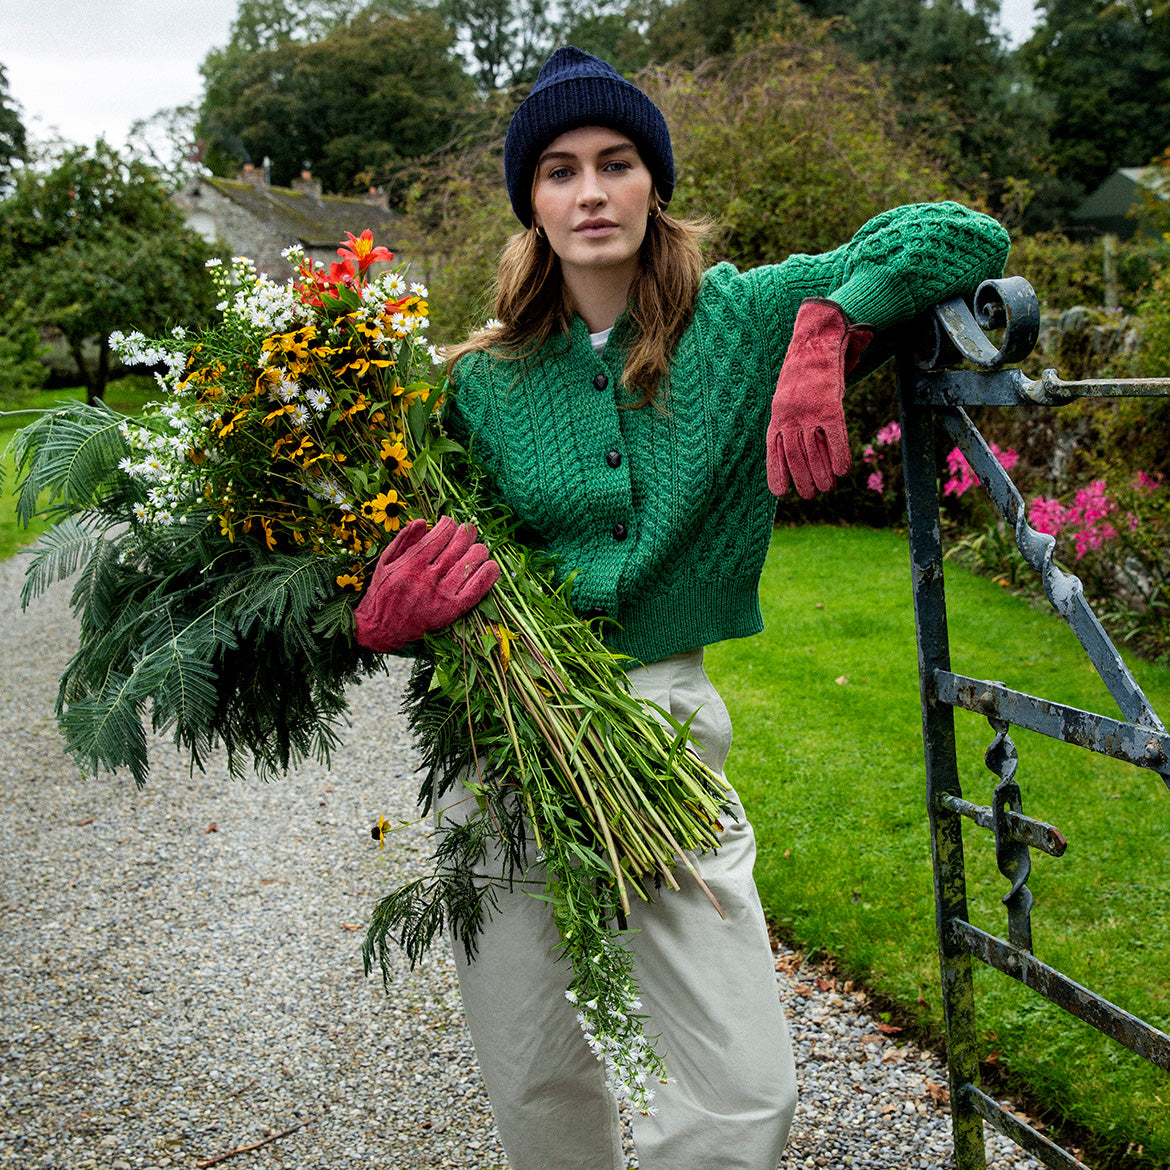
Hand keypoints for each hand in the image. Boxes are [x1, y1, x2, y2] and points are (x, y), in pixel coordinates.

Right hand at [353, 517, 499, 651]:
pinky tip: (491, 566)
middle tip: (468, 530)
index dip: (449, 525)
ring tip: (478, 548)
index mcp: (410, 564)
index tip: (450, 523)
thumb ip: (403, 540)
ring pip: (468, 565)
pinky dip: (487, 577)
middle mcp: (426, 579)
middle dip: (466, 533)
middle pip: (456, 548)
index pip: (439, 536)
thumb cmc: (383, 592)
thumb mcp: (385, 562)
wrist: (381, 629)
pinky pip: (475, 591)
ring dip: (478, 551)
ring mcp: (440, 595)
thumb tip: (423, 521)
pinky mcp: (450, 611)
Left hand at [766, 298, 872, 498]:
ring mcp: (809, 410)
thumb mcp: (790, 394)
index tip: (780, 492)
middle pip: (794, 455)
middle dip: (802, 479)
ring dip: (820, 474)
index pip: (774, 450)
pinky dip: (838, 455)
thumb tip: (798, 442)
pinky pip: (834, 436)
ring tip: (826, 489)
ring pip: (813, 450)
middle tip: (810, 495)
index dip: (777, 472)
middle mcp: (790, 415)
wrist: (817, 338)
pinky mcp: (829, 404)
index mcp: (778, 414)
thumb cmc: (806, 370)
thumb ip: (792, 418)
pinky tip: (842, 472)